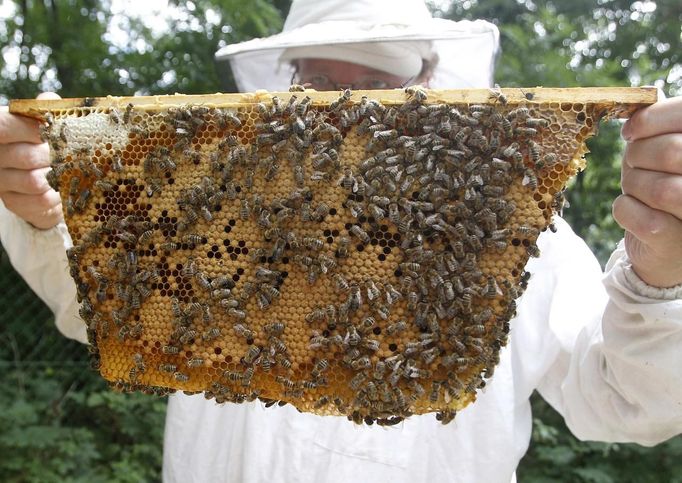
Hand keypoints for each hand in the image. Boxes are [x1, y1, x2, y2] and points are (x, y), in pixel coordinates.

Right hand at [0, 92, 62, 229]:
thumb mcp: (46, 122)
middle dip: (55, 157)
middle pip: (26, 157)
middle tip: (70, 156)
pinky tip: (63, 189)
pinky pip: (40, 201)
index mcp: (0, 130)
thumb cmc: (46, 143)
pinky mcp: (13, 202)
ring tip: (67, 172)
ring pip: (34, 181)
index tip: (52, 131)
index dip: (30, 129)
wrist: (48, 179)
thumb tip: (49, 100)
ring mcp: (2, 182)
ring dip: (57, 178)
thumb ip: (47, 109)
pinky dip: (57, 195)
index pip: (2, 126)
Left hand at [614, 96, 681, 287]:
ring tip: (636, 189)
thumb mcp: (669, 153)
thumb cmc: (668, 187)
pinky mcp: (675, 245)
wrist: (671, 249)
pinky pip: (633, 213)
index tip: (630, 132)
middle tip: (633, 166)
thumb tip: (641, 109)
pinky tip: (633, 210)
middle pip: (672, 152)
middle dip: (638, 156)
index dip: (652, 119)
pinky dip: (623, 208)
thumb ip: (664, 128)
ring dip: (633, 184)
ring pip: (657, 188)